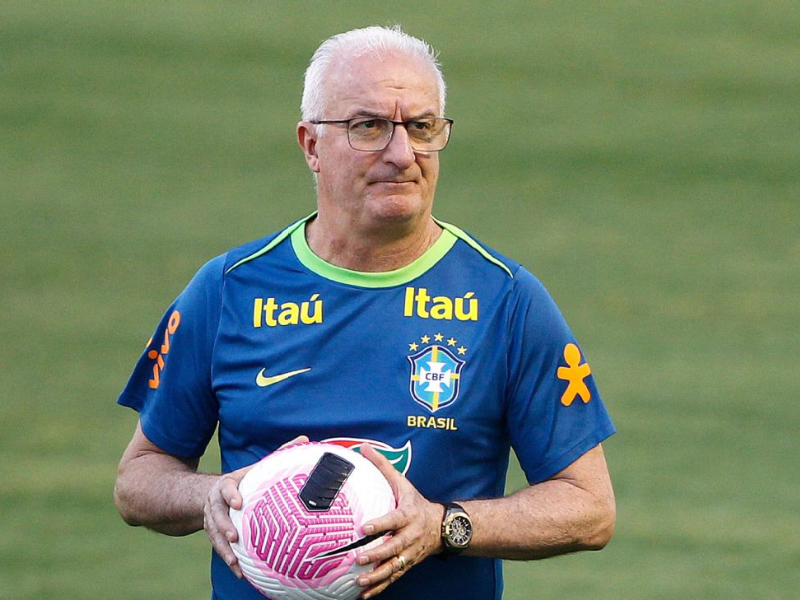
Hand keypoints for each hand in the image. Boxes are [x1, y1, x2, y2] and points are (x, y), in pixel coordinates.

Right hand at [203, 435, 309, 577]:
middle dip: (223, 526)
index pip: (225, 487)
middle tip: (235, 536)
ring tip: (234, 561)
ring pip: (214, 534)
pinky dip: (228, 559)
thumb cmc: (246, 480)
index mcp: (227, 484)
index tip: (238, 503)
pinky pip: (218, 547)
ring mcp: (211, 519)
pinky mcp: (213, 533)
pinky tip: (239, 572)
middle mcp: (216, 502)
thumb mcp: (258, 467)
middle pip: (216, 514)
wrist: (214, 493)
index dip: (230, 494)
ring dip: (224, 548)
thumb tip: (304, 439)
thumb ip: (279, 453)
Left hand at [355, 444, 443, 598]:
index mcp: (408, 515)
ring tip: (360, 581)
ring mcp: (410, 553)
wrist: (443, 526)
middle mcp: (410, 536)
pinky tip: (364, 596)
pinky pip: (393, 578)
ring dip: (377, 576)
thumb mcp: (404, 483)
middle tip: (359, 558)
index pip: (394, 520)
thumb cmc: (416, 503)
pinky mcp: (408, 565)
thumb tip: (364, 447)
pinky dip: (380, 588)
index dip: (380, 524)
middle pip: (394, 547)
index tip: (364, 528)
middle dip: (377, 554)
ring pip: (394, 567)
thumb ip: (384, 467)